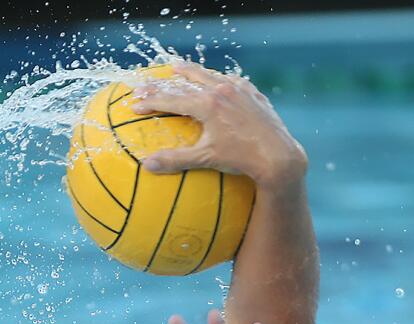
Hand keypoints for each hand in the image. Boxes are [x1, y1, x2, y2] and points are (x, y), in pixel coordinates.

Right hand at [130, 61, 306, 189]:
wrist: (279, 156)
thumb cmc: (242, 159)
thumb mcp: (206, 159)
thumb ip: (176, 160)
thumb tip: (147, 165)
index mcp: (208, 104)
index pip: (172, 98)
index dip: (151, 101)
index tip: (134, 103)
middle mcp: (223, 90)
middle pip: (187, 79)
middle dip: (164, 82)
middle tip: (146, 82)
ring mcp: (240, 89)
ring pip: (210, 75)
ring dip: (191, 72)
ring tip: (177, 68)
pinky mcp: (253, 94)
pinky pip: (231, 82)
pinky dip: (218, 80)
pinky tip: (216, 82)